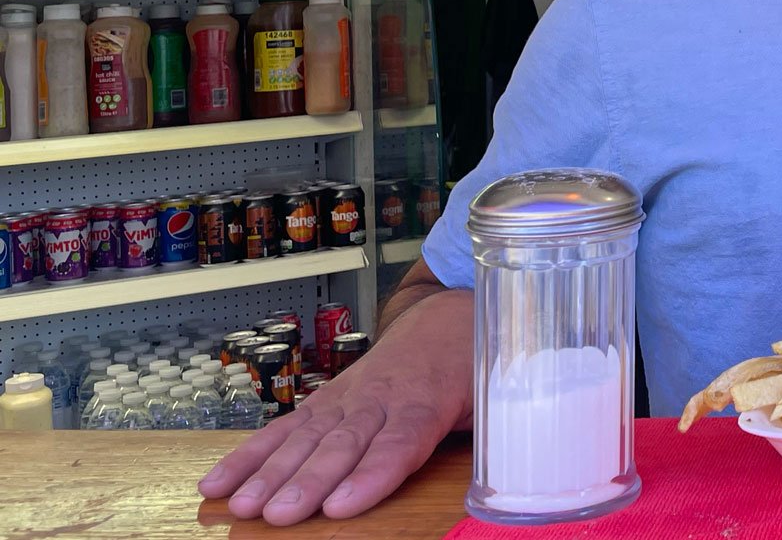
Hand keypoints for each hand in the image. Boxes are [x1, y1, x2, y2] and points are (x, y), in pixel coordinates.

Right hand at [198, 288, 473, 523]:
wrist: (444, 319)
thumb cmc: (471, 365)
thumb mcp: (493, 395)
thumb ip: (494, 432)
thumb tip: (510, 474)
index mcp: (429, 402)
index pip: (400, 442)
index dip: (372, 474)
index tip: (344, 505)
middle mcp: (381, 400)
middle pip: (343, 445)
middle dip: (309, 482)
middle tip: (280, 516)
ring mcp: (347, 399)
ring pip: (306, 437)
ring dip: (271, 474)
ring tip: (244, 507)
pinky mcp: (324, 402)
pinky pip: (283, 429)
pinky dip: (248, 455)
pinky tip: (218, 484)